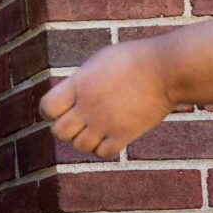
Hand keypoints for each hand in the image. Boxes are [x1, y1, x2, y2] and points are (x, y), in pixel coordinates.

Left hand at [41, 39, 173, 157]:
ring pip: (80, 145)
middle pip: (59, 132)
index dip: (50, 110)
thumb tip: (71, 94)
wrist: (165, 69)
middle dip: (66, 127)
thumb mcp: (100, 61)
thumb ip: (81, 80)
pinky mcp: (124, 134)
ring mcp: (105, 123)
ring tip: (97, 127)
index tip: (61, 107)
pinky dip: (103, 148)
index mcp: (79, 85)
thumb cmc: (134, 59)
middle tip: (79, 119)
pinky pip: (102, 153)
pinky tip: (111, 135)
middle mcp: (87, 107)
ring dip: (85, 138)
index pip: (47, 107)